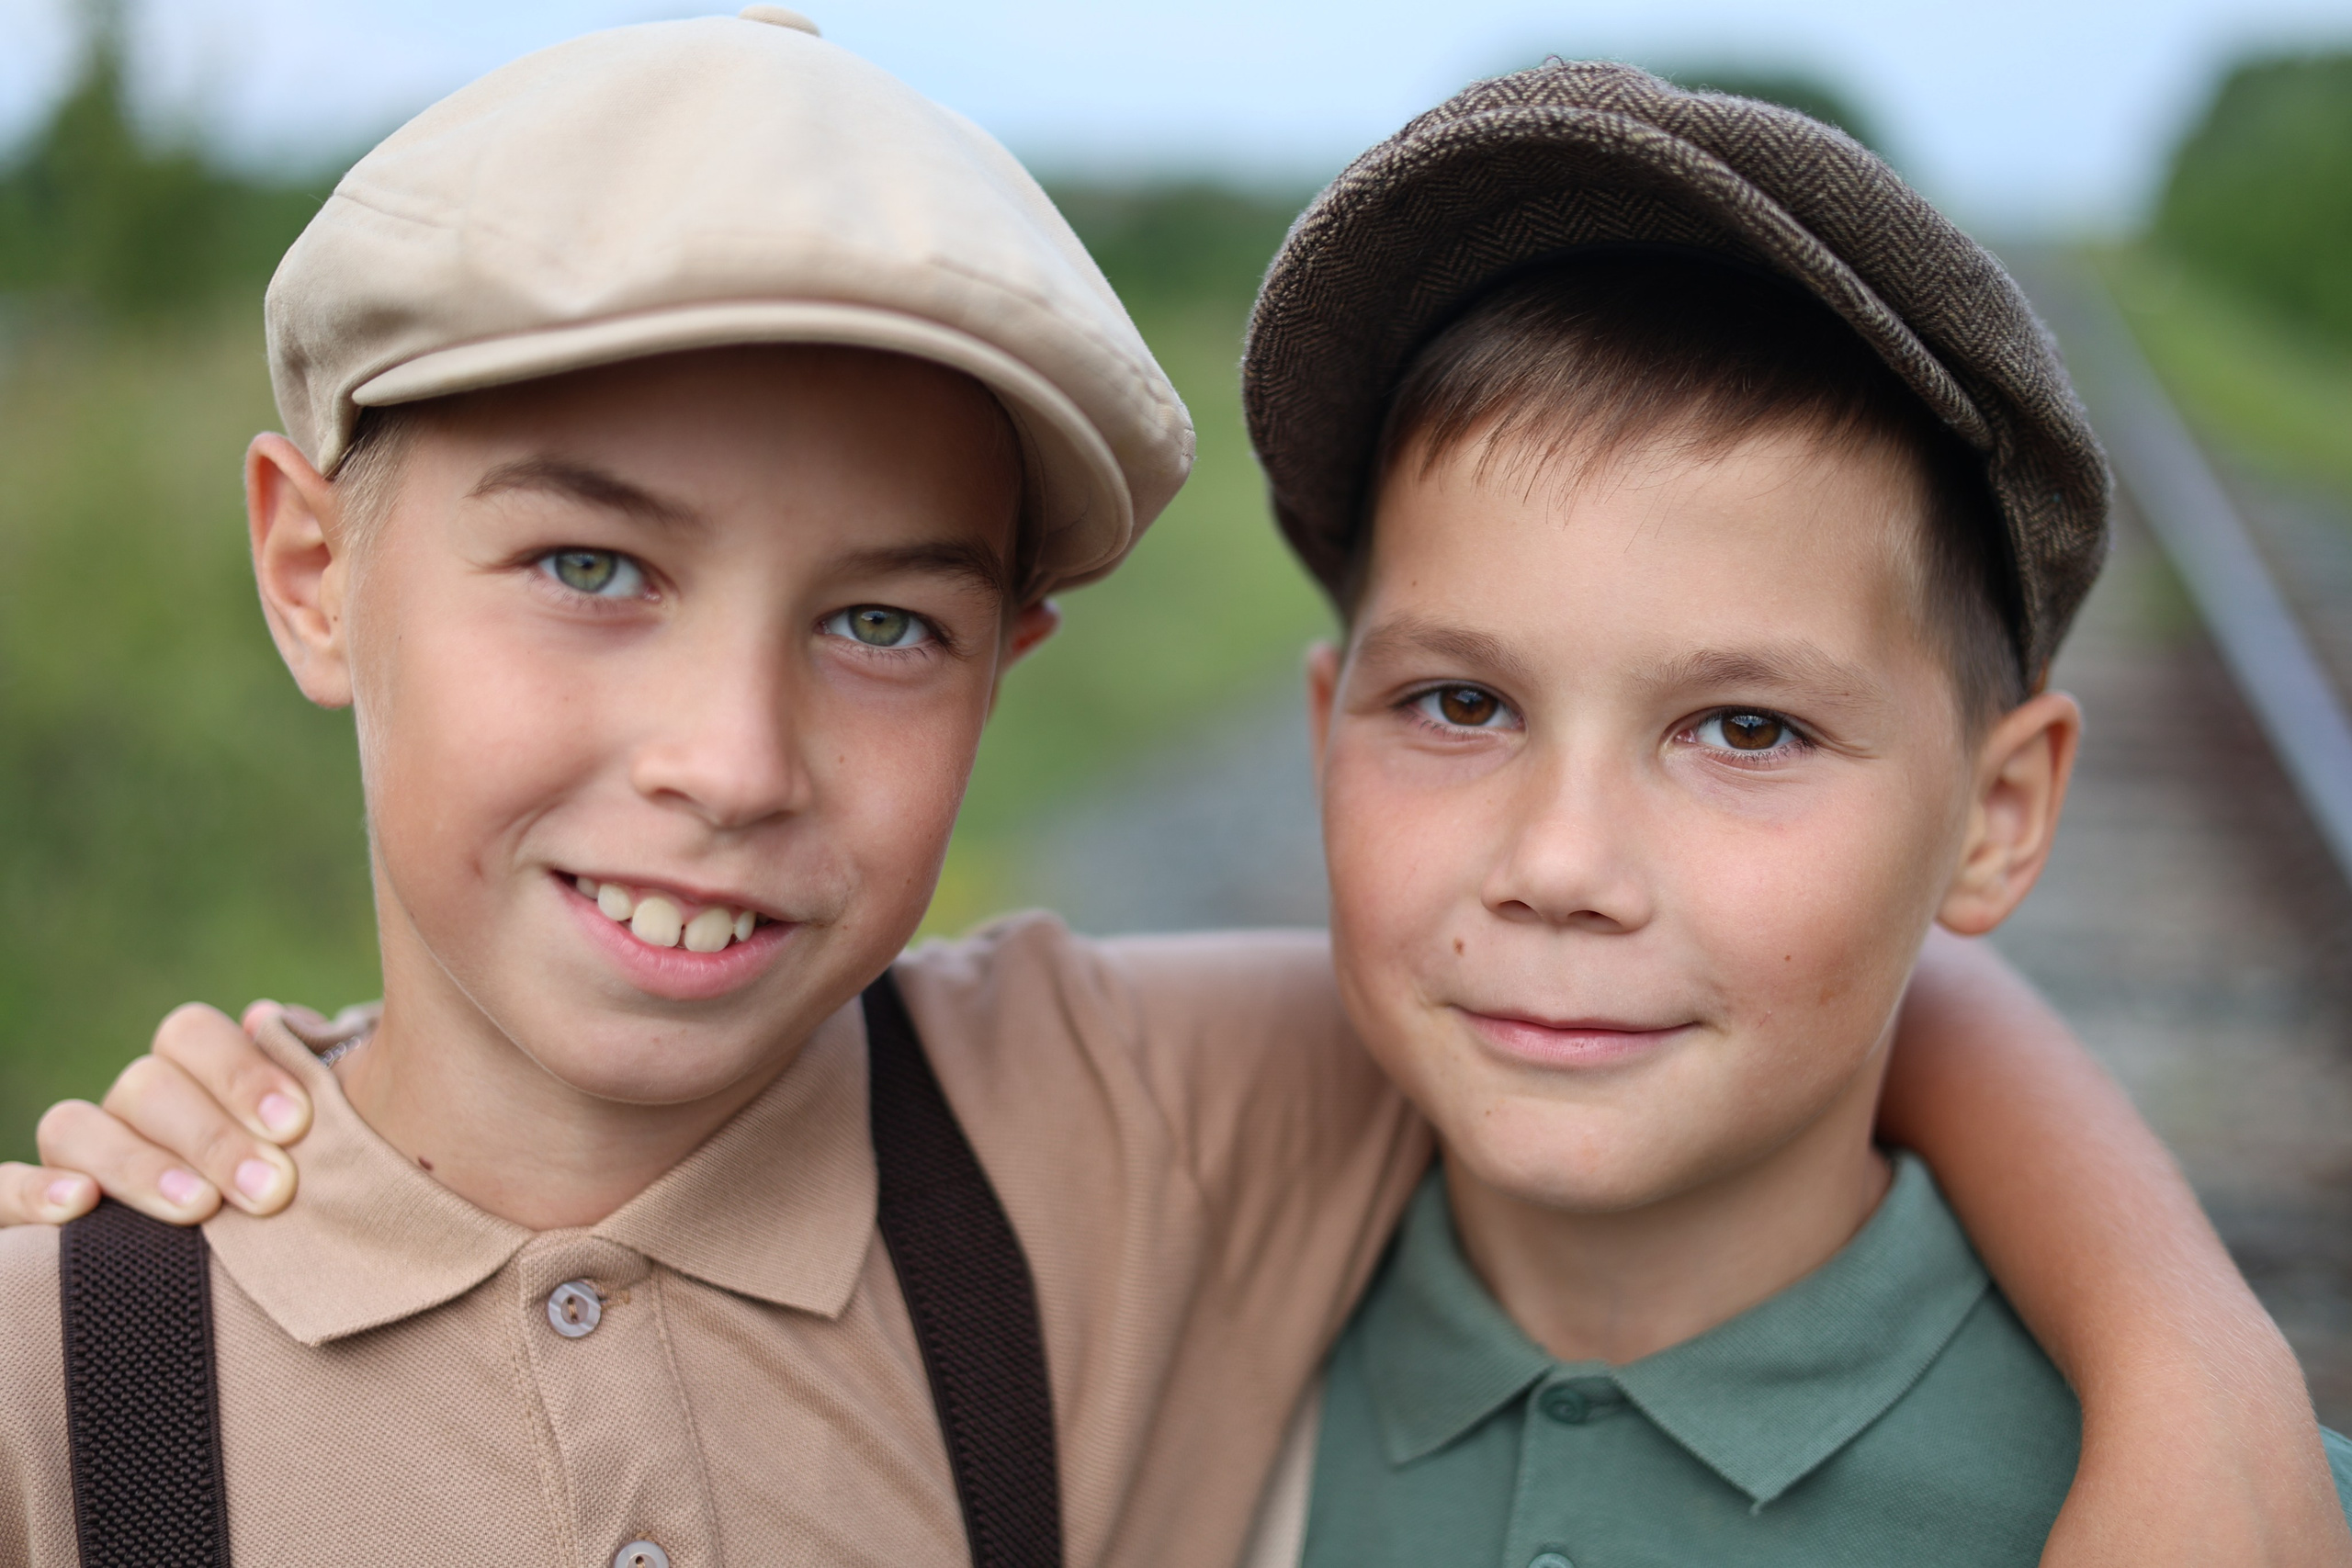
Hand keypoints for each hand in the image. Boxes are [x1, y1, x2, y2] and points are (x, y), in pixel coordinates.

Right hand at [0, 1001, 314, 1225]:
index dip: (241, 1070)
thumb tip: (270, 1019)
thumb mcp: (311, 1147)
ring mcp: (75, 1157)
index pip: (192, 1035)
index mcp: (193, 1076)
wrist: (233, 1290)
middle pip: (145, 1085)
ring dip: (139, 1165)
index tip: (297, 1124)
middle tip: (271, 1190)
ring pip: (74, 1127)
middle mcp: (129, 1109)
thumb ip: (305, 1084)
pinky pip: (2, 1188)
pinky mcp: (23, 1213)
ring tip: (199, 1208)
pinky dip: (33, 1191)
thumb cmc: (304, 1203)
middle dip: (213, 1137)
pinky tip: (80, 1205)